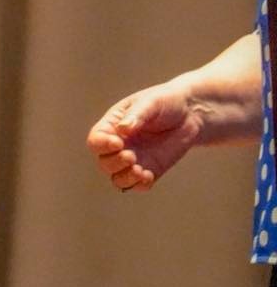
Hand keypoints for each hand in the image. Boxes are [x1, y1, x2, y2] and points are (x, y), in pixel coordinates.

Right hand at [87, 80, 203, 190]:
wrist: (190, 113)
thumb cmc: (165, 101)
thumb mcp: (150, 102)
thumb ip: (136, 115)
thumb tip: (123, 129)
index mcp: (112, 126)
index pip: (96, 141)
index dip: (102, 145)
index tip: (118, 143)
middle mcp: (118, 145)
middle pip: (104, 162)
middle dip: (115, 163)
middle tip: (131, 156)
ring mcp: (134, 159)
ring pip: (117, 177)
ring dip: (125, 178)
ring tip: (140, 172)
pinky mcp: (150, 169)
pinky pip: (138, 185)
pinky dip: (140, 185)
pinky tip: (148, 177)